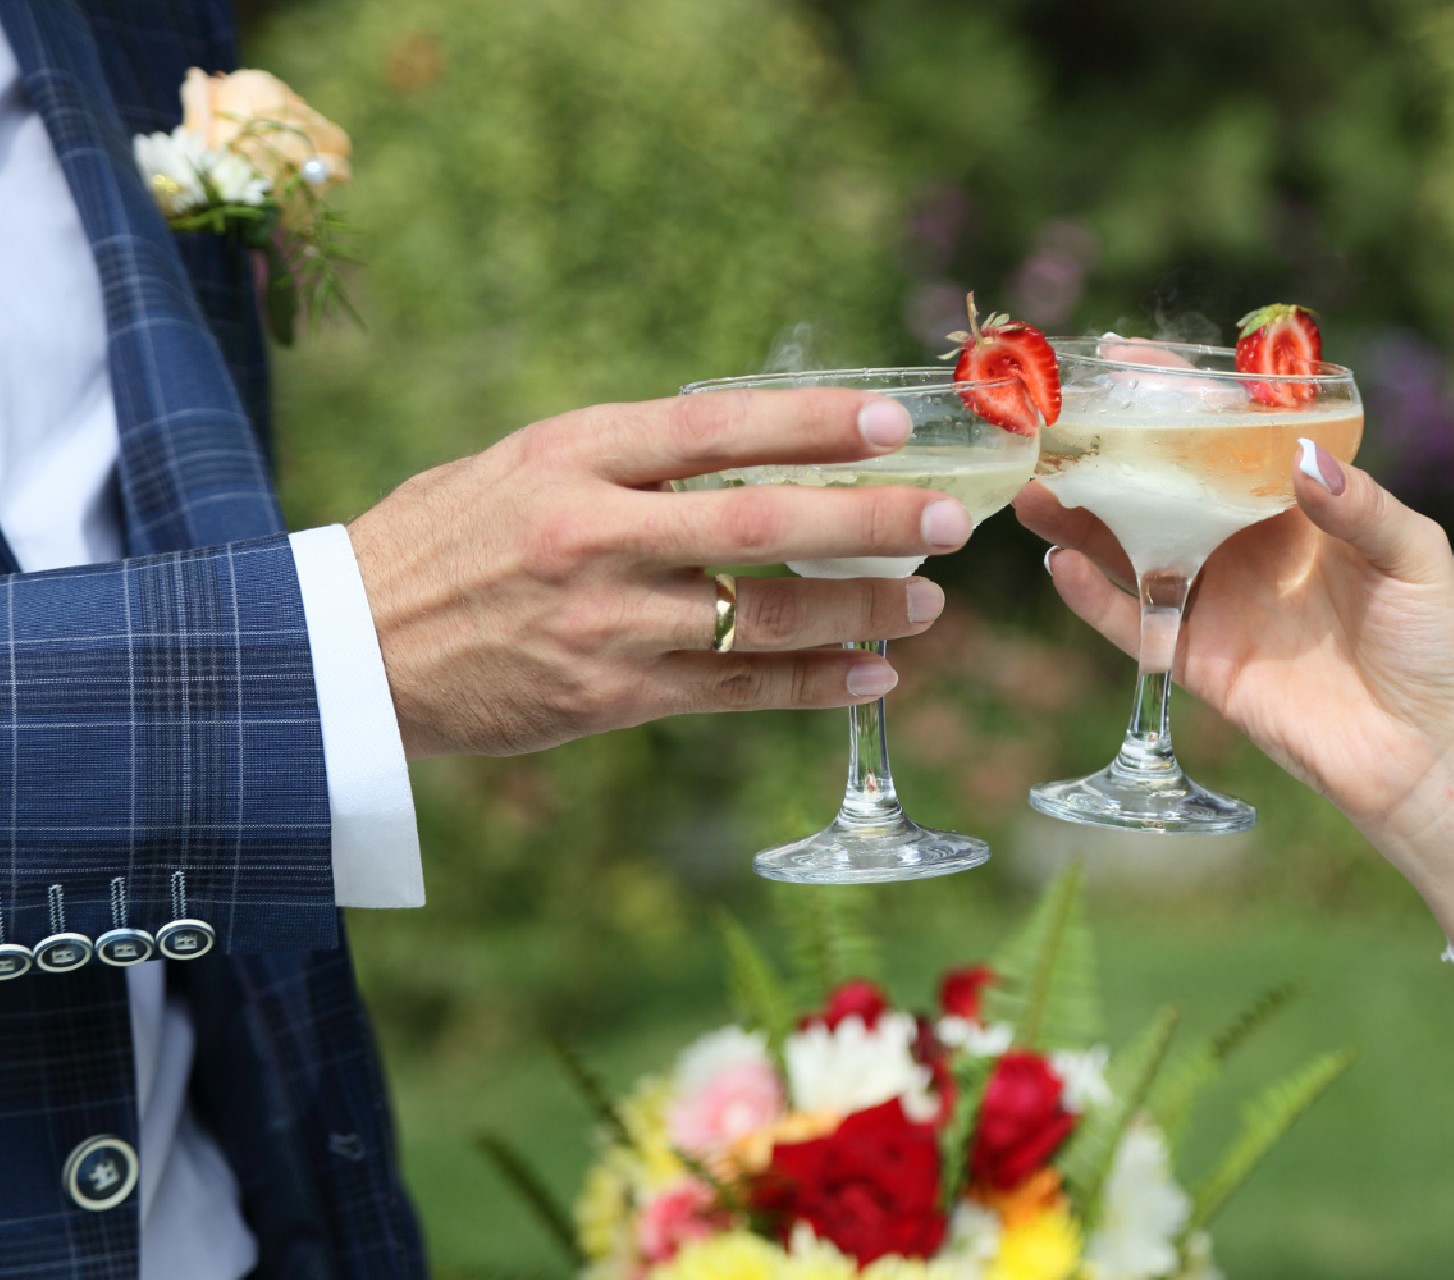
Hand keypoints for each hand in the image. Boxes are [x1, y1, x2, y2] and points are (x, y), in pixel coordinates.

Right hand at [349, 390, 969, 759]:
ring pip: (762, 620)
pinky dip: (811, 685)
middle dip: (868, 519)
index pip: (712, 429)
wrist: (346, 654)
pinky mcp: (610, 697)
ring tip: (926, 604)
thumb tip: (747, 445)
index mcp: (569, 457)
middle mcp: (593, 536)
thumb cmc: (440, 542)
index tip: (893, 420)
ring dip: (858, 612)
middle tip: (949, 516)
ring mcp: (606, 624)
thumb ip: (624, 457)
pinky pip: (735, 692)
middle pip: (759, 524)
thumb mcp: (518, 464)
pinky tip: (871, 675)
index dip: (811, 422)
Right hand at [1017, 446, 1453, 954]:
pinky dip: (1094, 598)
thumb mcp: (1415, 556)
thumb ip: (1361, 507)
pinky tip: (1057, 563)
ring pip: (1133, 551)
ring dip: (1081, 520)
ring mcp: (1217, 603)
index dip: (1181, 401)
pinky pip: (1134, 625)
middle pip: (1163, 491)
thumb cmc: (1437, 646)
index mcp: (1295, 506)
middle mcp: (1245, 547)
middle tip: (1056, 420)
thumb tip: (1302, 459)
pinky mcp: (1200, 662)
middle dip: (1110, 456)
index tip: (1132, 360)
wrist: (1425, 753)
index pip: (1226, 440)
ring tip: (1033, 485)